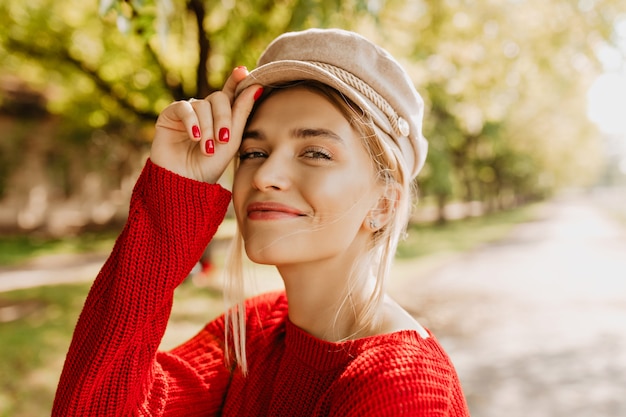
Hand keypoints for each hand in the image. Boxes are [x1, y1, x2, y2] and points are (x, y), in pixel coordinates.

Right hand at [150, 66, 260, 183]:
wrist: (185, 182)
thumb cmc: (210, 166)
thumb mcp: (232, 140)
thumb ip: (242, 113)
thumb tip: (256, 86)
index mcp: (221, 116)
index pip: (230, 93)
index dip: (236, 81)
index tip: (243, 71)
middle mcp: (204, 111)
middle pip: (219, 98)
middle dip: (224, 118)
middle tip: (223, 139)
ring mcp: (187, 112)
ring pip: (203, 105)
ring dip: (207, 128)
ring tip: (206, 149)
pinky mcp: (169, 115)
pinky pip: (184, 108)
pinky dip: (192, 122)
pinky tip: (195, 138)